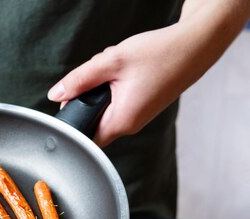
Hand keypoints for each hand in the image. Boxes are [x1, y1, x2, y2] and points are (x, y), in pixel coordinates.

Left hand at [48, 0, 249, 146]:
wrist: (194, 47)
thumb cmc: (160, 53)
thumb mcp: (111, 61)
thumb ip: (79, 79)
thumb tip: (56, 94)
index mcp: (122, 121)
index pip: (84, 139)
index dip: (71, 124)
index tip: (67, 106)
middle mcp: (130, 125)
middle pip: (91, 123)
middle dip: (84, 101)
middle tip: (92, 80)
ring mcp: (137, 118)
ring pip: (103, 111)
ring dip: (99, 92)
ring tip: (113, 73)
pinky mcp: (141, 109)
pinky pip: (116, 105)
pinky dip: (112, 89)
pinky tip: (122, 73)